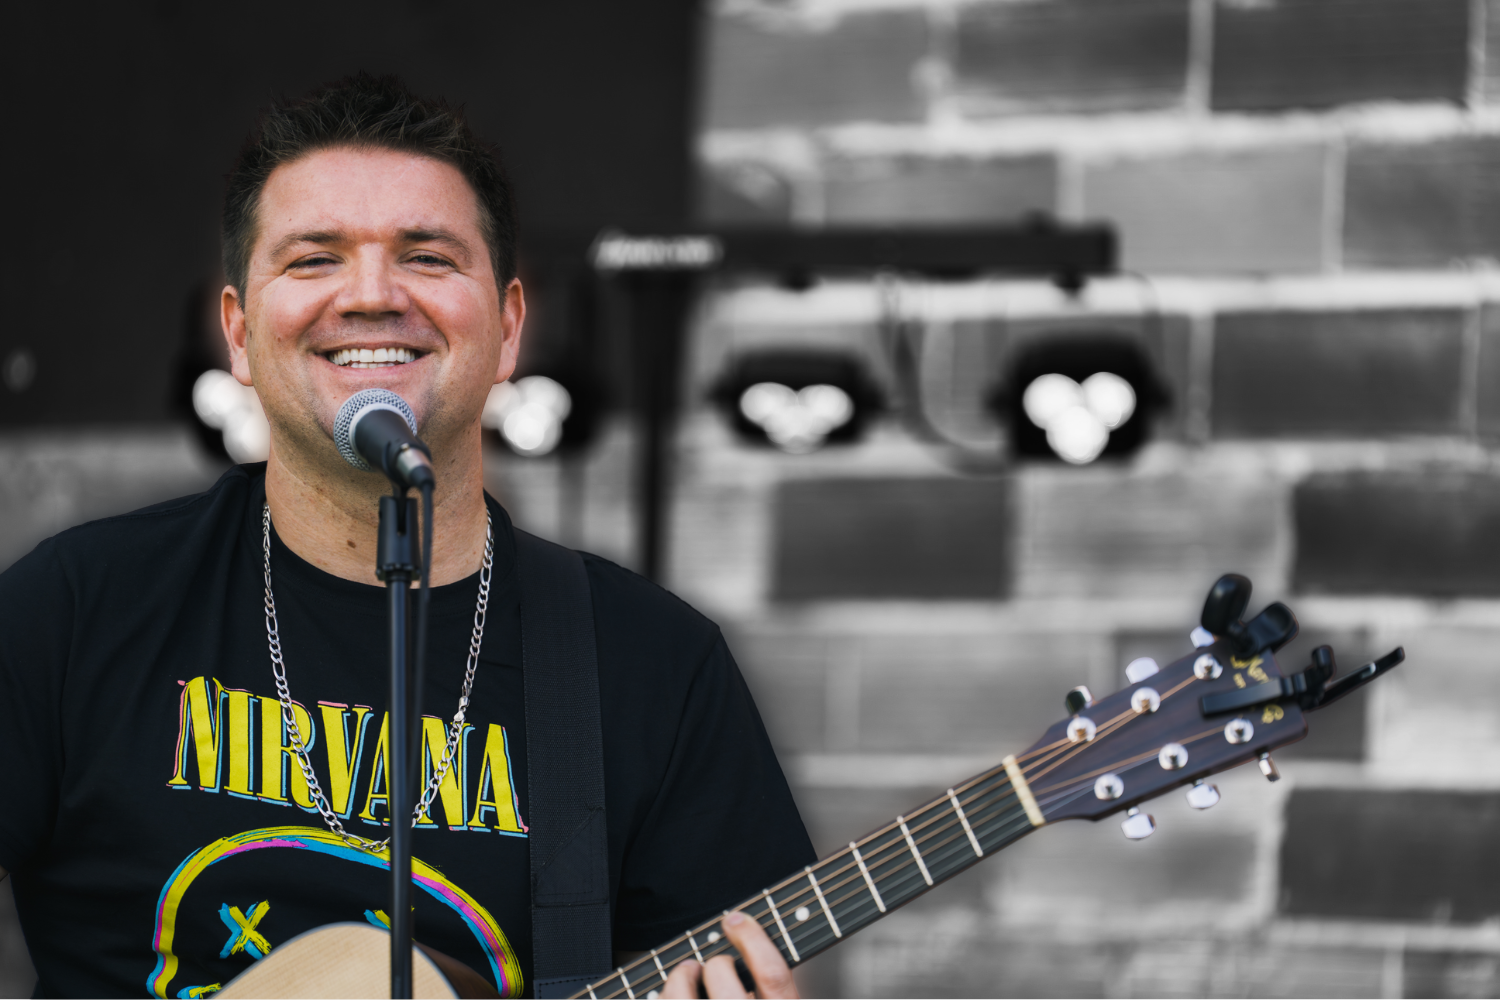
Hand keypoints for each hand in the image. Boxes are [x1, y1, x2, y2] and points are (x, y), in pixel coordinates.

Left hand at [660, 911, 798, 998]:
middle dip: (716, 964)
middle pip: (725, 986)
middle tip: (716, 961)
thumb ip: (773, 981)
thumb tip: (747, 927)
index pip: (773, 974)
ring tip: (687, 974)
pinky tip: (670, 995)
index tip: (736, 919)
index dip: (752, 939)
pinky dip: (662, 996)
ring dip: (679, 979)